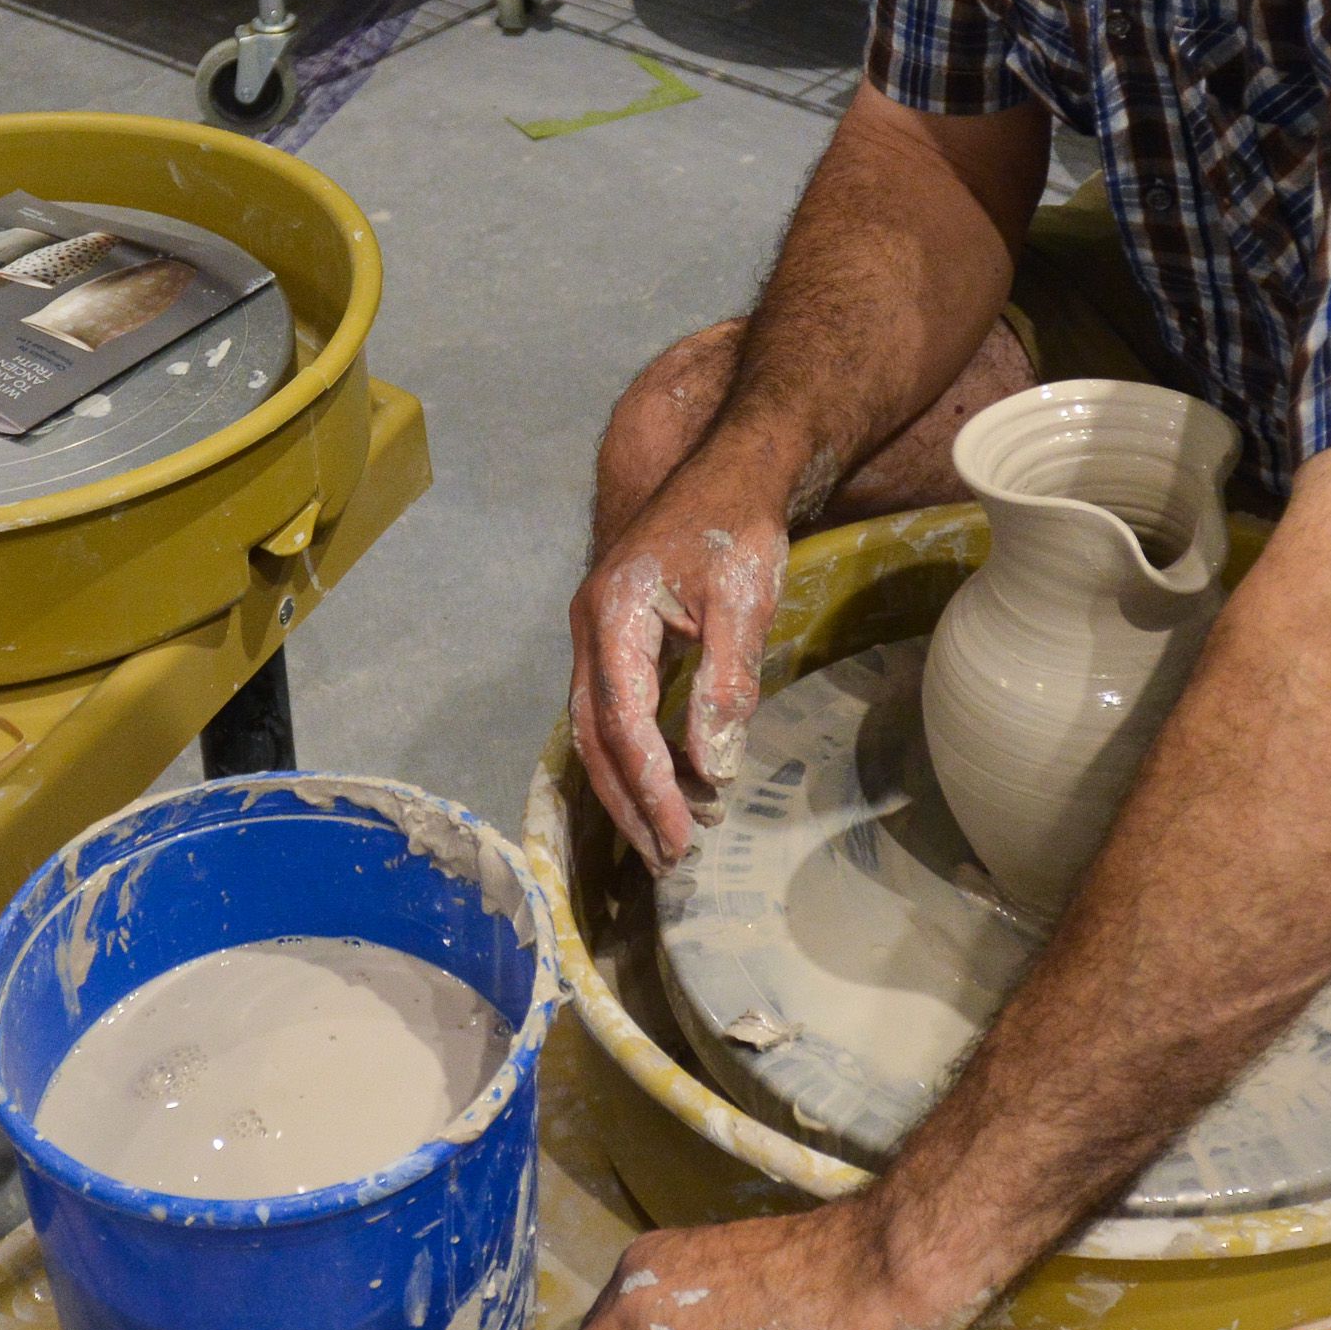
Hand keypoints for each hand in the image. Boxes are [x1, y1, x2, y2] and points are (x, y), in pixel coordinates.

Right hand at [567, 449, 789, 869]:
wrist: (729, 471)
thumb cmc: (736, 530)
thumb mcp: (742, 604)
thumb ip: (725, 683)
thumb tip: (711, 767)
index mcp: (613, 616)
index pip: (622, 721)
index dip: (648, 786)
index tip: (679, 837)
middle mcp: (589, 627)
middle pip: (592, 735)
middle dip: (628, 801)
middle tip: (668, 858)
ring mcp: (594, 631)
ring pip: (594, 726)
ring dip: (629, 784)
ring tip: (673, 834)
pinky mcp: (612, 635)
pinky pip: (608, 707)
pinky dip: (633, 753)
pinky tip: (669, 782)